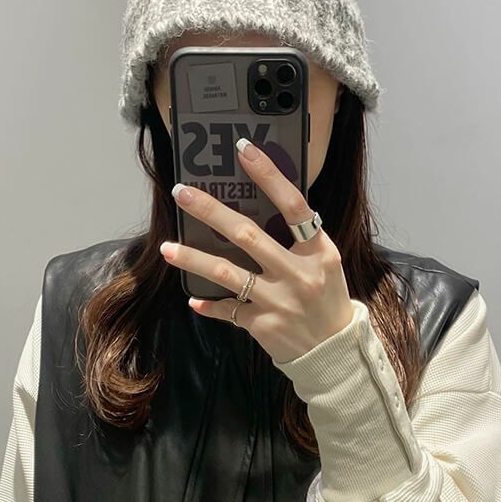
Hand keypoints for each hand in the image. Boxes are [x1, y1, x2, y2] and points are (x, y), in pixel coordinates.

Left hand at [159, 138, 354, 365]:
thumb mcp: (325, 263)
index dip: (268, 175)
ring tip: (167, 248)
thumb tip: (263, 206)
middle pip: (247, 235)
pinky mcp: (264, 325)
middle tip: (182, 193)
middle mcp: (299, 274)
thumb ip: (299, 239)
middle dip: (211, 212)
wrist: (334, 351)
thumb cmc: (325, 298)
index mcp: (319, 251)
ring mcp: (279, 301)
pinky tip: (194, 299)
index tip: (243, 150)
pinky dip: (210, 305)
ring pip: (228, 273)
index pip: (293, 205)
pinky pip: (229, 310)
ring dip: (194, 259)